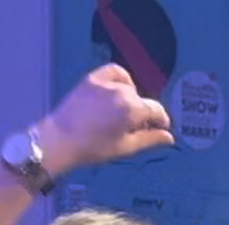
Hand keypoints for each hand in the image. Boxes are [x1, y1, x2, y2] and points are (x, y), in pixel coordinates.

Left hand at [42, 64, 175, 170]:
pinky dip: (120, 79)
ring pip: (129, 88)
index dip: (162, 121)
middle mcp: (121, 91)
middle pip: (141, 100)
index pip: (156, 110)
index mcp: (132, 109)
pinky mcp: (92, 79)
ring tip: (124, 113)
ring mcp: (106, 83)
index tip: (160, 129)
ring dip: (131, 98)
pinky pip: (114, 72)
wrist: (59, 140)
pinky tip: (118, 90)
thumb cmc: (92, 148)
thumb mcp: (125, 147)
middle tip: (134, 129)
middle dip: (143, 114)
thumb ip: (149, 139)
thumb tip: (169, 137)